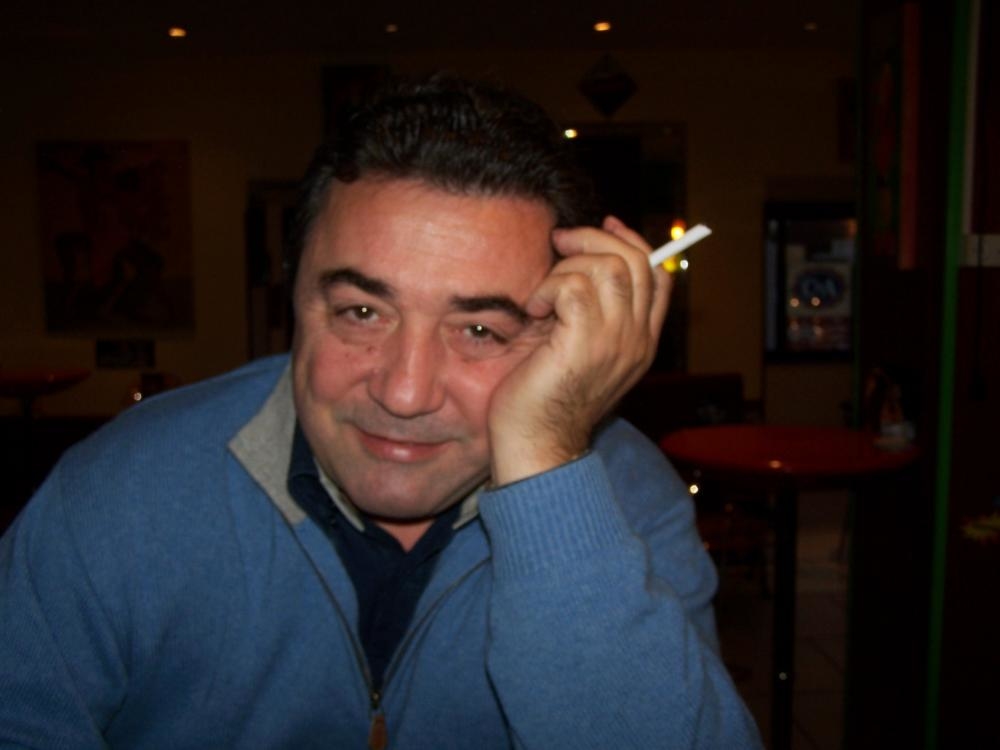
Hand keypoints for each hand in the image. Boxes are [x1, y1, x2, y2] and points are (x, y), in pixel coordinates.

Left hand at [488, 216, 671, 484]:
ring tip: (543, 294)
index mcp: (641, 341)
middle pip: (638, 261)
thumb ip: (591, 314)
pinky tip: (534, 310)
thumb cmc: (544, 398)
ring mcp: (615, 342)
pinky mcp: (584, 344)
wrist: (536, 444)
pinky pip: (576, 287)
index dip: (633, 242)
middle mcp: (636, 340)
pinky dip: (549, 287)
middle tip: (560, 242)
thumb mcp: (578, 349)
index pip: (659, 275)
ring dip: (568, 267)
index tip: (603, 226)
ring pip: (610, 267)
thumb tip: (578, 261)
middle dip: (595, 239)